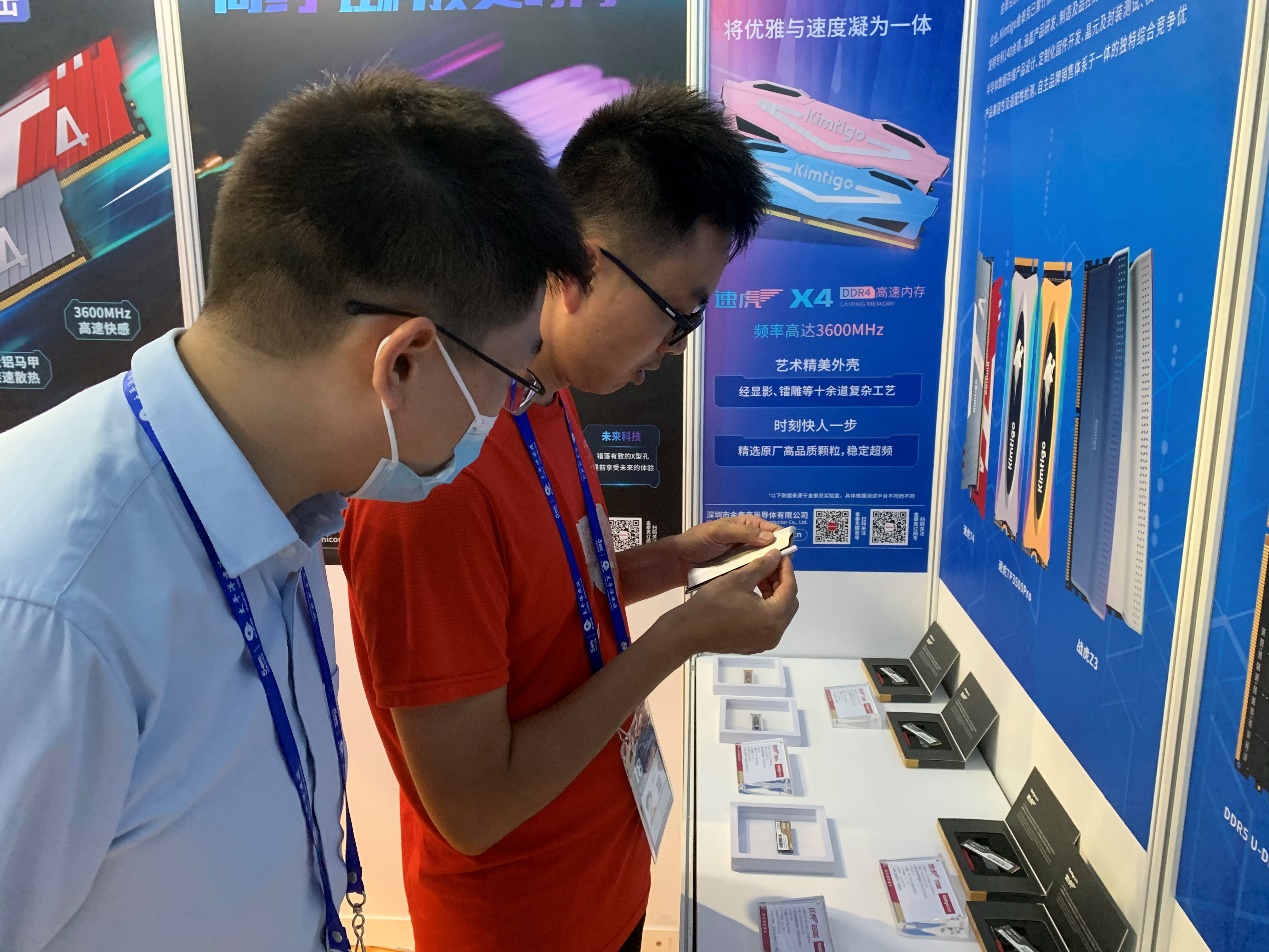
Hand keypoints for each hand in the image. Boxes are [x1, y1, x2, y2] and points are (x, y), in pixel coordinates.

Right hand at [663, 551, 798, 657]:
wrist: (688, 631)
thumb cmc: (713, 603)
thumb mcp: (738, 579)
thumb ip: (762, 566)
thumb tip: (776, 555)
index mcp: (774, 617)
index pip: (790, 589)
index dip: (786, 569)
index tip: (780, 555)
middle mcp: (775, 633)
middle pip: (788, 603)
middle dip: (781, 582)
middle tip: (770, 565)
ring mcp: (765, 642)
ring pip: (778, 613)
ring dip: (773, 595)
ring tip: (759, 577)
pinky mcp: (754, 645)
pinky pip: (767, 623)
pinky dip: (765, 608)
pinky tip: (752, 595)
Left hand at [671, 515, 781, 579]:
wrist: (679, 561)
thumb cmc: (698, 541)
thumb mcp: (719, 532)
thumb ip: (743, 533)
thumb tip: (771, 538)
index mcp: (747, 525)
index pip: (771, 529)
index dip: (782, 538)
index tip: (788, 552)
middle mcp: (749, 540)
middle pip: (771, 548)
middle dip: (778, 558)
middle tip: (784, 573)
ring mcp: (745, 557)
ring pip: (765, 563)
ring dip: (772, 571)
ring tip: (777, 584)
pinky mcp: (740, 571)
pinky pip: (755, 574)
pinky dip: (761, 580)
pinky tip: (766, 589)